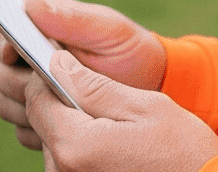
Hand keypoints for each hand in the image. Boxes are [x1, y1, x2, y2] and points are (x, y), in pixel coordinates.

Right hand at [0, 0, 167, 149]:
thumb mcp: (107, 29)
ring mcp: (32, 92)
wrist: (151, 87)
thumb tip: (31, 2)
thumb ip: (71, 17)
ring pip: (3, 102)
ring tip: (60, 99)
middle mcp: (29, 60)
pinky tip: (65, 120)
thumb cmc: (128, 49)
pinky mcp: (41, 121)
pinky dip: (38, 127)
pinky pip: (22, 130)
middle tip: (41, 79)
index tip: (13, 50)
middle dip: (14, 75)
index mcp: (40, 29)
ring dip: (26, 103)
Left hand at [26, 49, 217, 171]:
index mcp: (76, 146)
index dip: (50, 71)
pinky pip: (69, 158)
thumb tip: (57, 64)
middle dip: (63, 95)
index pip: (38, 97)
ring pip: (55, 138)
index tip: (71, 57)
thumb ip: (94, 87)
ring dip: (75, 120)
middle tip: (101, 85)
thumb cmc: (179, 151)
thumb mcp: (143, 106)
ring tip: (113, 114)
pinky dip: (84, 142)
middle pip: (44, 119)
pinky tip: (114, 138)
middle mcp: (62, 171)